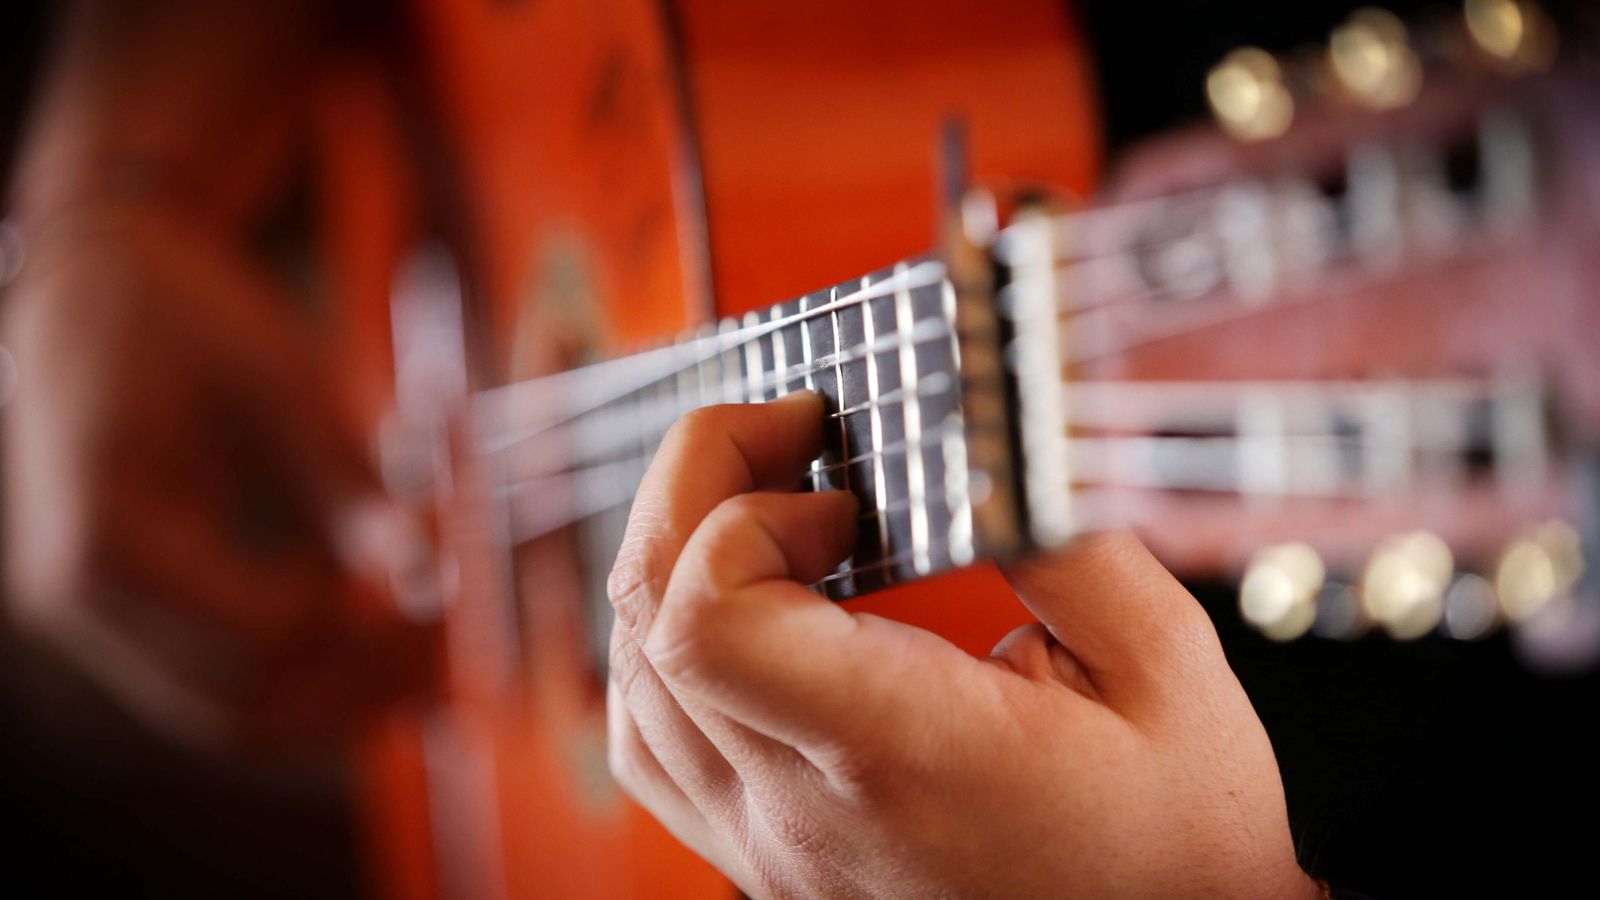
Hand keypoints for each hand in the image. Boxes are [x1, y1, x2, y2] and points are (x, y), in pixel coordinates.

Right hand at [2, 204, 435, 749]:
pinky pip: (213, 683)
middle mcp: (75, 597)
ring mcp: (88, 615)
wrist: (89, 282)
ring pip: (227, 716)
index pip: (260, 634)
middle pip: (241, 702)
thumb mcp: (281, 380)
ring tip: (429, 672)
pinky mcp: (117, 615)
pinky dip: (297, 681)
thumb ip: (349, 484)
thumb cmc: (181, 312)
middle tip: (454, 656)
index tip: (446, 594)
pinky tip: (373, 651)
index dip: (367, 631)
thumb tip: (430, 572)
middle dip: (360, 688)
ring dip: (333, 706)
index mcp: (107, 531)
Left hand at [604, 392, 1317, 898]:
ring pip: (634, 685)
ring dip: (674, 563)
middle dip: (696, 486)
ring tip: (763, 507)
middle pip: (652, 623)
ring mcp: (774, 849)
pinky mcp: (771, 864)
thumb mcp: (1165, 670)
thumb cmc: (1177, 849)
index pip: (710, 619)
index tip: (834, 476)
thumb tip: (979, 444)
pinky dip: (667, 655)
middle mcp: (807, 811)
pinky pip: (656, 750)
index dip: (743, 508)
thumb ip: (1063, 539)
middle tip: (785, 437)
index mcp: (903, 750)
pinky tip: (737, 612)